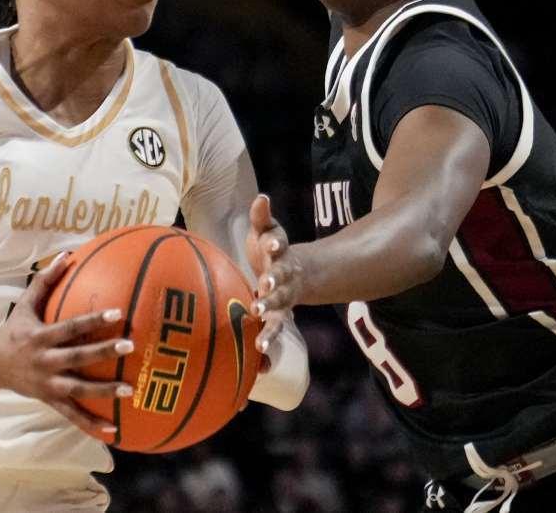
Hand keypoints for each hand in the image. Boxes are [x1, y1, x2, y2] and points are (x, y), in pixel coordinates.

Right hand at [0, 253, 134, 434]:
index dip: (92, 320)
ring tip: (129, 390)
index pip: (70, 327)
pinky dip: (91, 424)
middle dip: (103, 353)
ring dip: (103, 391)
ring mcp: (47, 384)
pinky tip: (114, 430)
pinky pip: (72, 414)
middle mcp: (44, 362)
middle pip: (77, 357)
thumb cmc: (13, 329)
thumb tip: (67, 253)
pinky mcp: (49, 400)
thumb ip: (45, 280)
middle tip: (130, 347)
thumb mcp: (25, 304)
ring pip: (78, 389)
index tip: (117, 314)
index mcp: (40, 337)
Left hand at [246, 194, 305, 349]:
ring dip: (270, 320)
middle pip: (280, 280)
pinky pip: (273, 330)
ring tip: (260, 334)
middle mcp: (284, 277)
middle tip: (264, 288)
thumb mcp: (266, 231)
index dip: (274, 244)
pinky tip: (261, 358)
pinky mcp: (277, 316)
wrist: (295, 275)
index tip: (270, 245)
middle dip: (273, 285)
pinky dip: (269, 344)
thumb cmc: (270, 251)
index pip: (278, 245)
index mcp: (279, 253)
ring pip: (278, 310)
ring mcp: (283, 299)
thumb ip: (261, 217)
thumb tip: (262, 197)